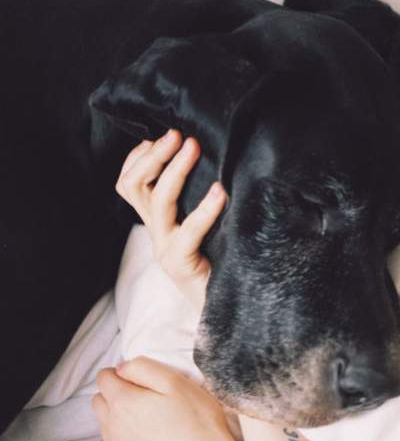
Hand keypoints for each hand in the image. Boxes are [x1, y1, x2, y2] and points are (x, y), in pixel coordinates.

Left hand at [87, 356, 246, 440]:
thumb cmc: (199, 421)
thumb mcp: (177, 382)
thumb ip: (143, 368)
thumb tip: (121, 368)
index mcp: (124, 400)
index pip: (105, 378)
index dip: (121, 373)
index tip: (141, 378)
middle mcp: (113, 425)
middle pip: (99, 400)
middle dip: (115, 393)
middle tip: (144, 397)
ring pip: (101, 425)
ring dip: (114, 417)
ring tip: (143, 420)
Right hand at [115, 129, 226, 311]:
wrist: (228, 308)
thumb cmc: (225, 261)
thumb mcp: (209, 225)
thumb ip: (201, 200)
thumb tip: (218, 161)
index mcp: (158, 222)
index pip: (130, 182)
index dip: (139, 156)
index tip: (159, 133)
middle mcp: (156, 233)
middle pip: (135, 186)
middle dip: (154, 155)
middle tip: (177, 133)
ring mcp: (165, 249)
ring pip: (158, 203)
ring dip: (175, 171)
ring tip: (194, 148)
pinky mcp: (181, 264)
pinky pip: (189, 232)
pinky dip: (205, 209)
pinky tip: (221, 191)